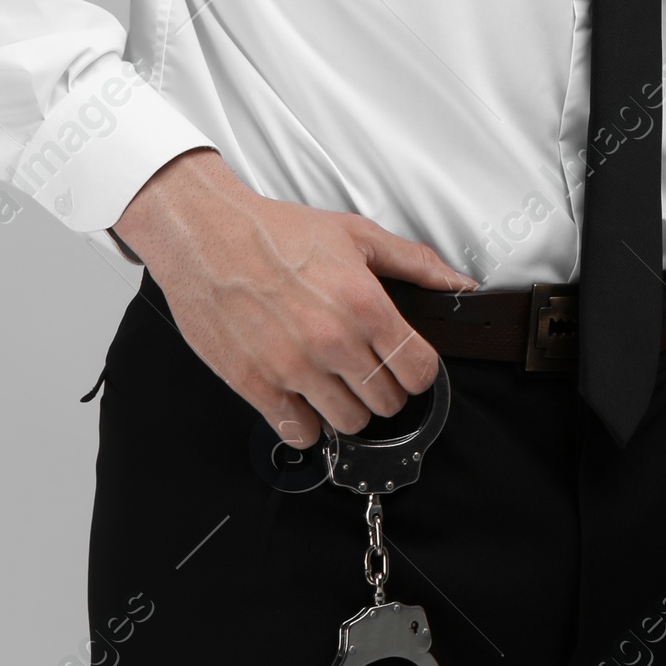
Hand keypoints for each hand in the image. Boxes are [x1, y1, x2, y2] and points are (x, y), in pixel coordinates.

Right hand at [111, 148, 476, 447]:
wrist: (207, 235)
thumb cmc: (275, 232)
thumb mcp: (355, 234)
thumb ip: (414, 262)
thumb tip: (459, 283)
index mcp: (363, 303)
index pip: (419, 371)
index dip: (418, 371)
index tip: (407, 364)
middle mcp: (332, 340)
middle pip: (387, 402)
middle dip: (383, 387)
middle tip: (365, 366)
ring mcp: (293, 368)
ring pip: (348, 423)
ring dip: (346, 407)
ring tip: (333, 379)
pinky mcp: (256, 385)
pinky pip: (300, 433)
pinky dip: (306, 423)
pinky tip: (301, 397)